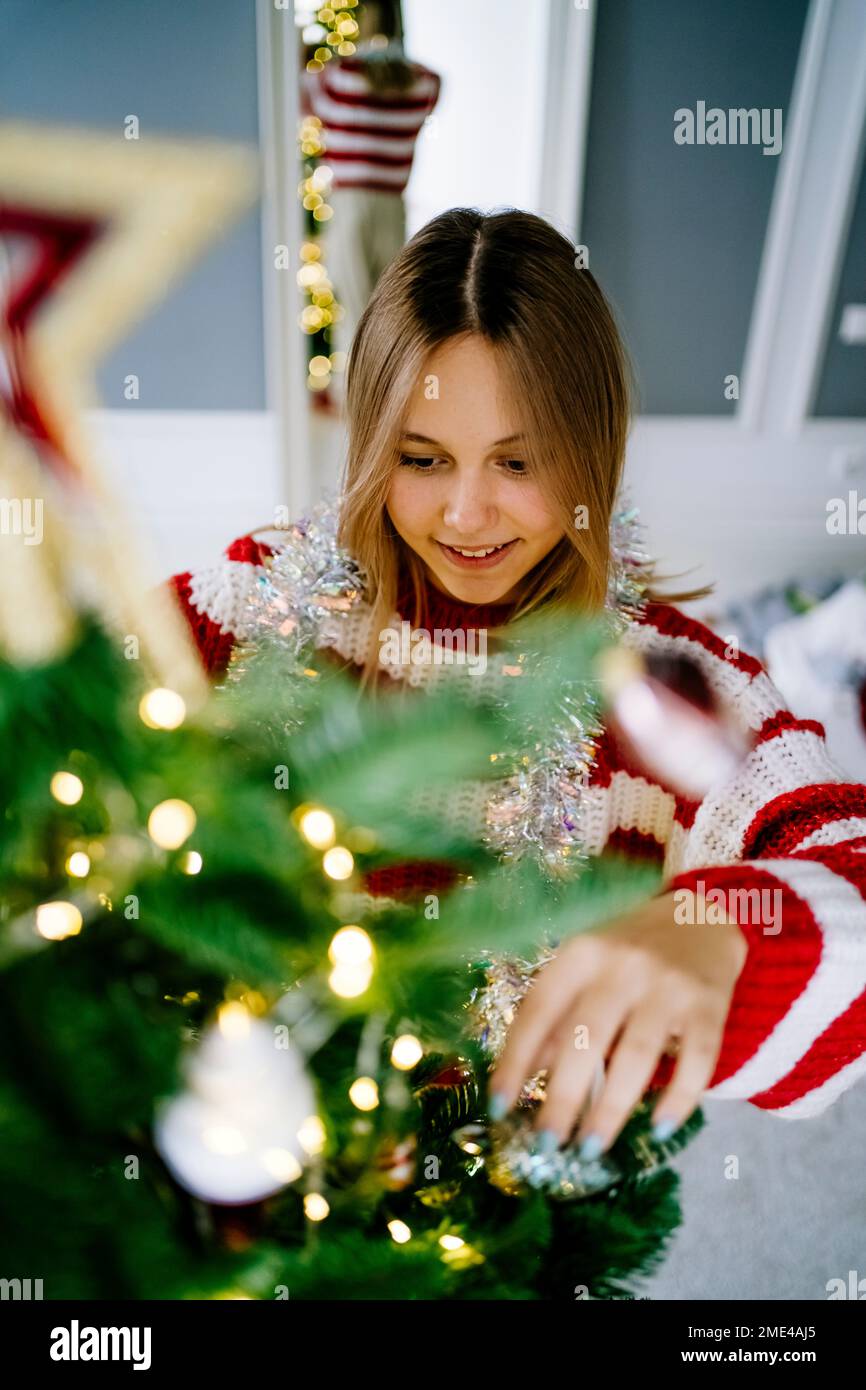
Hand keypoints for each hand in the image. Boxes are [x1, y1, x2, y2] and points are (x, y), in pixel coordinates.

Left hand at [487, 891, 747, 1156]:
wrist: (703, 915)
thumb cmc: (630, 951)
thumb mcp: (585, 968)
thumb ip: (559, 1015)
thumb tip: (530, 1077)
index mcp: (580, 954)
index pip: (538, 1011)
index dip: (514, 1061)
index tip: (497, 1108)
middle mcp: (622, 965)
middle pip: (585, 1040)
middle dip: (562, 1099)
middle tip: (548, 1145)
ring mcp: (668, 984)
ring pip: (635, 1056)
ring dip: (610, 1110)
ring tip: (591, 1148)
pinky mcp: (710, 1005)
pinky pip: (695, 1061)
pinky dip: (677, 1099)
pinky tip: (658, 1127)